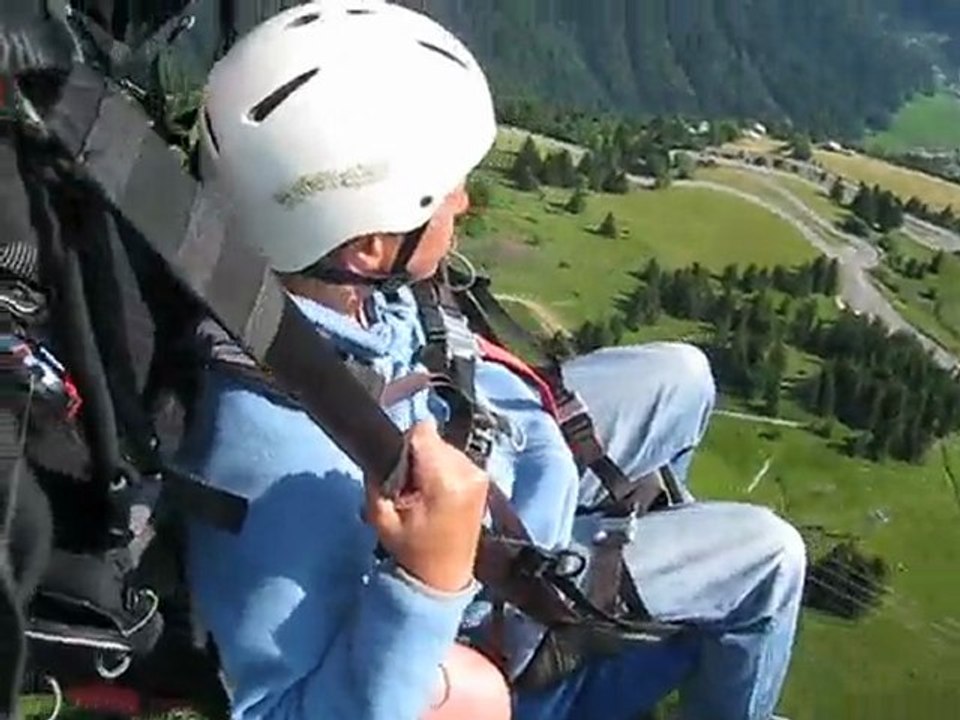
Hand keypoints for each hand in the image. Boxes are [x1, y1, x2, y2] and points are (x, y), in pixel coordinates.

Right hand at [366, 421, 488, 592]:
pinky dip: (443, 470)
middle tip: (410, 490)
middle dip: (417, 457)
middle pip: (433, 438)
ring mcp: (479, 474)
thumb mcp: (381, 516)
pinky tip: (438, 496)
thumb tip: (386, 449)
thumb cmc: (412, 550)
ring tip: (424, 495)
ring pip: (444, 446)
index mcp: (445, 481)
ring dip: (430, 463)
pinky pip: (455, 458)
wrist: (445, 577)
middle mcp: (468, 471)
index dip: (404, 447)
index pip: (422, 432)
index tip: (399, 473)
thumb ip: (380, 477)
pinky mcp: (483, 479)